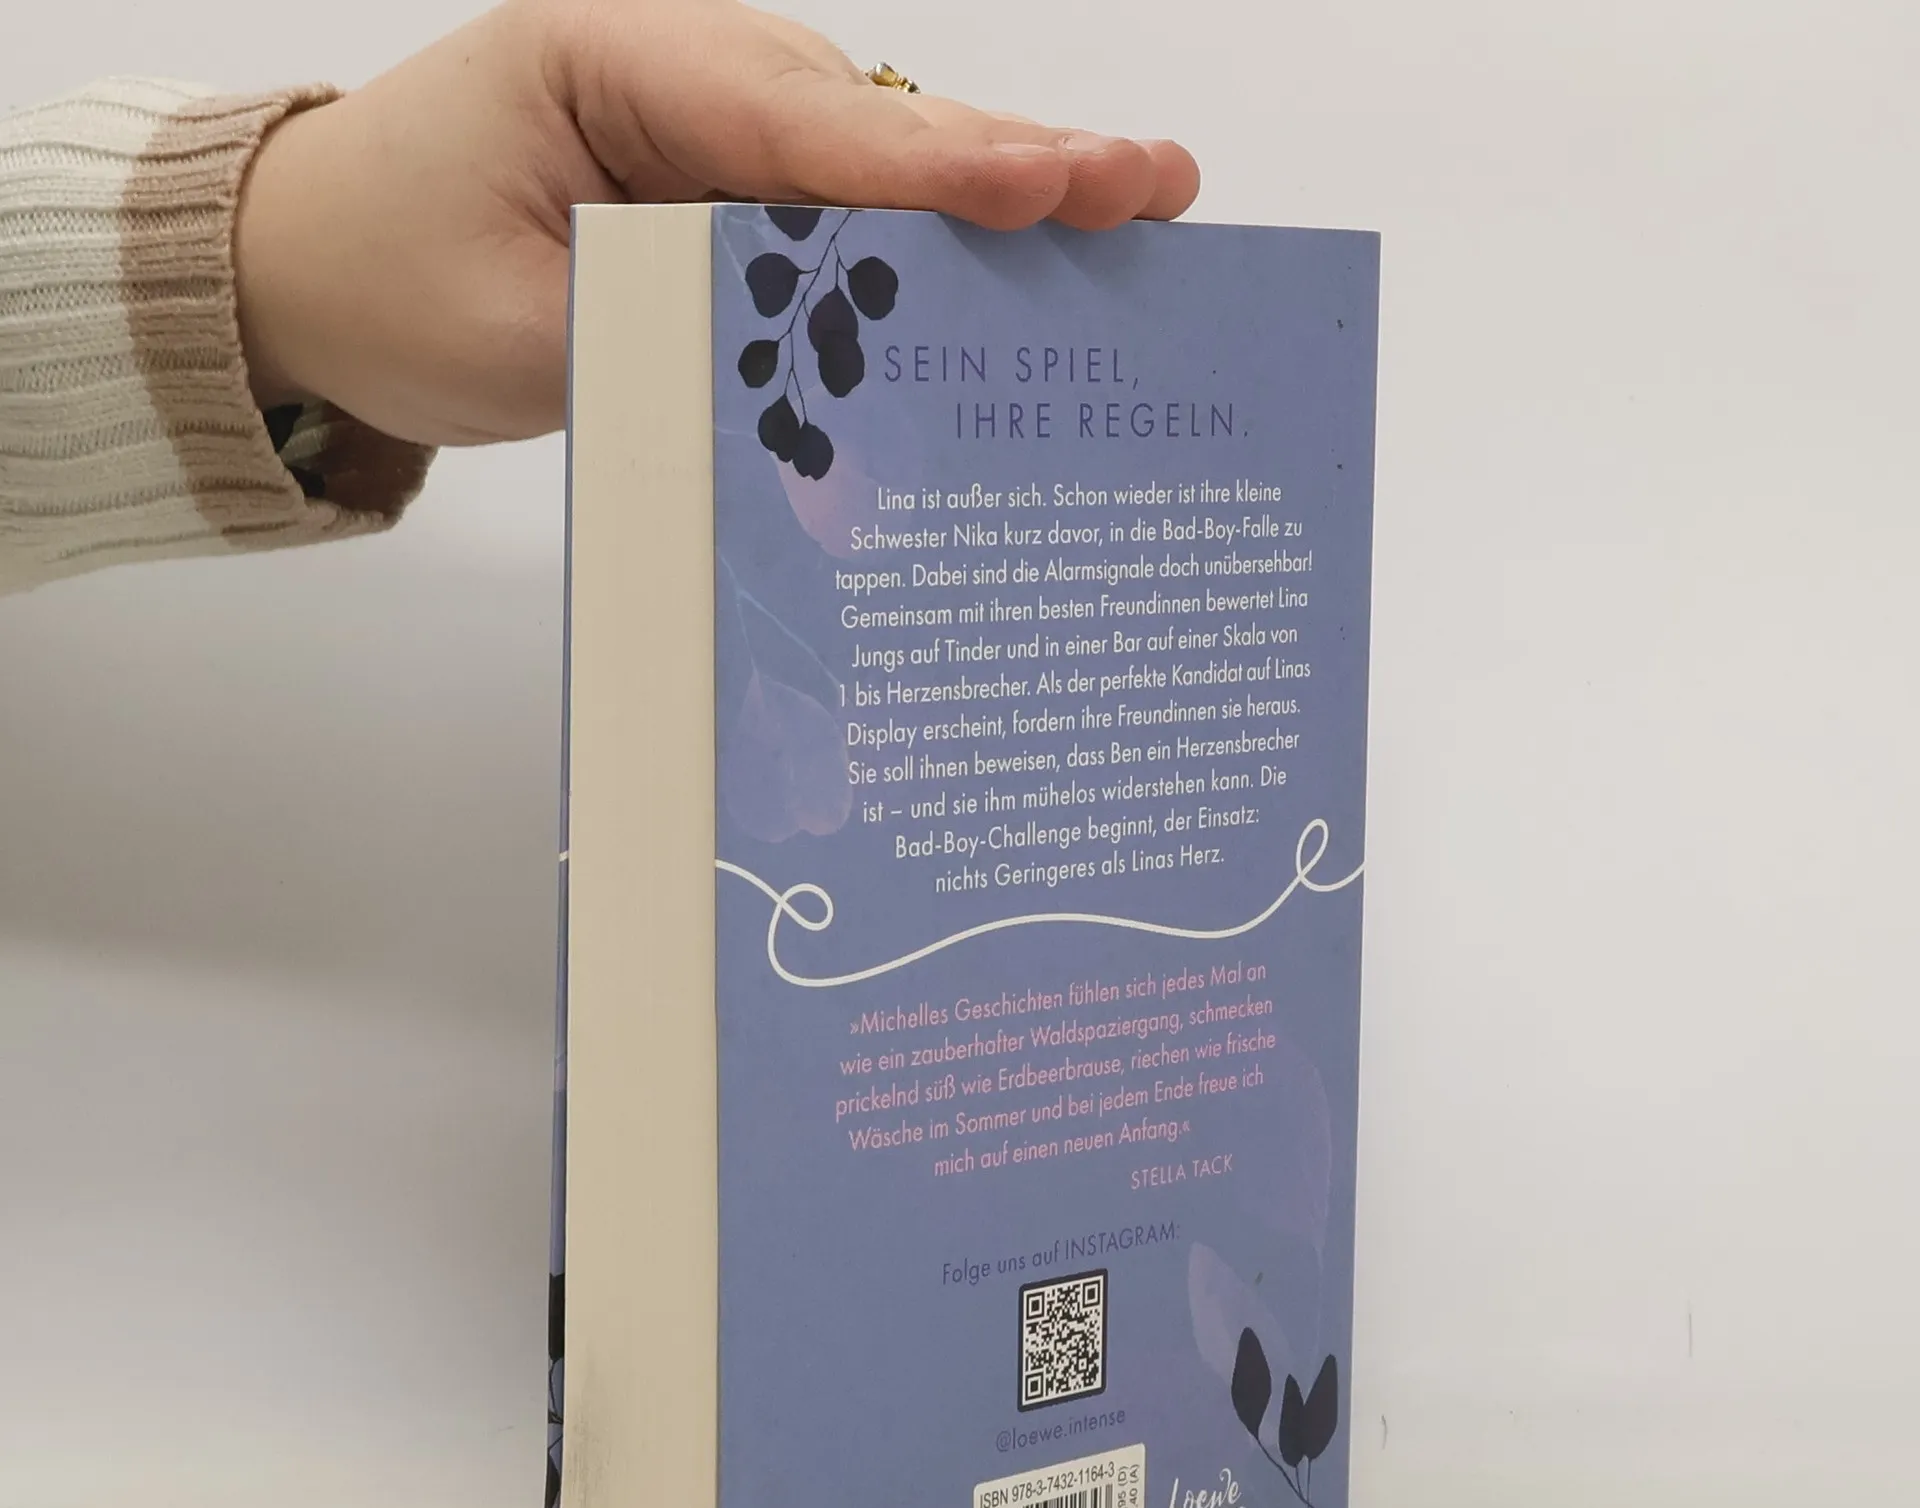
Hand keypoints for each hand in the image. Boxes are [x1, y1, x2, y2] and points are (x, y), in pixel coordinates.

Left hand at [235, 0, 1200, 447]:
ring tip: (1139, 210)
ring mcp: (718, 130)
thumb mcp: (509, 332)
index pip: (790, 123)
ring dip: (1005, 199)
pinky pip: (849, 214)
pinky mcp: (731, 192)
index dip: (923, 168)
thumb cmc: (385, 275)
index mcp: (612, 63)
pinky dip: (941, 246)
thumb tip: (806, 390)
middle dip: (1015, 161)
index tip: (1043, 187)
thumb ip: (659, 344)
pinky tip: (1037, 267)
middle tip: (1154, 185)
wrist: (311, 266)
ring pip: (881, 162)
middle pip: (872, 123)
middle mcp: (689, 75)